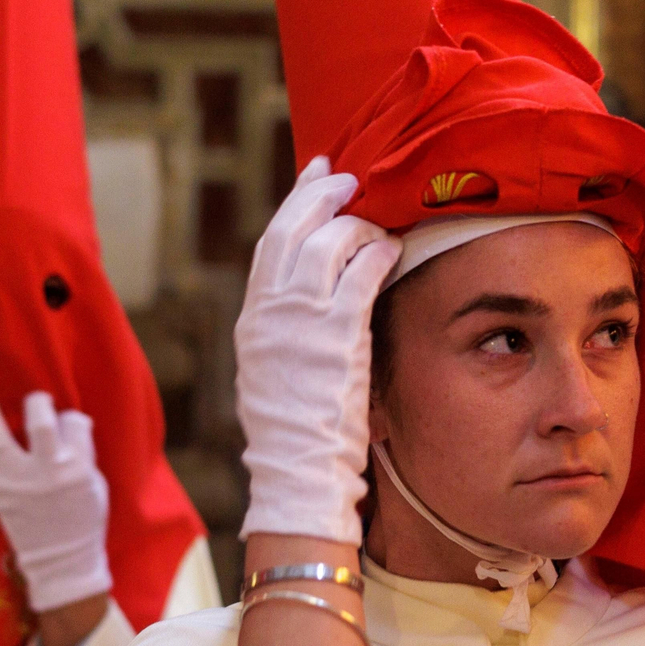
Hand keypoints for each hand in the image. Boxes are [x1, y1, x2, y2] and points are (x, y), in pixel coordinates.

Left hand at [0, 389, 111, 612]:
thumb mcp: (95, 484)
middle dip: (36, 403)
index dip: (68, 418)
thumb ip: (83, 453)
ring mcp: (17, 483)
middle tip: (33, 399)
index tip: (64, 421)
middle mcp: (46, 473)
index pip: (73, 424)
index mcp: (78, 469)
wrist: (61, 559)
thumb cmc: (83, 519)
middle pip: (39, 426)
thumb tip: (68, 421)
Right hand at [236, 156, 401, 544]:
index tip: (313, 177)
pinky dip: (376, 253)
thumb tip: (311, 297)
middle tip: (347, 178)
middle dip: (321, 196)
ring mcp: (300, 320)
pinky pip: (359, 275)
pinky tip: (391, 248)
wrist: (297, 468)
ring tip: (376, 223)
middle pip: (293, 229)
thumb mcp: (275, 371)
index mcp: (253, 319)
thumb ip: (289, 329)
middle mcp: (269, 311)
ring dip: (355, 225)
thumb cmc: (296, 432)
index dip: (294, 205)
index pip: (270, 244)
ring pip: (327, 244)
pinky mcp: (336, 333)